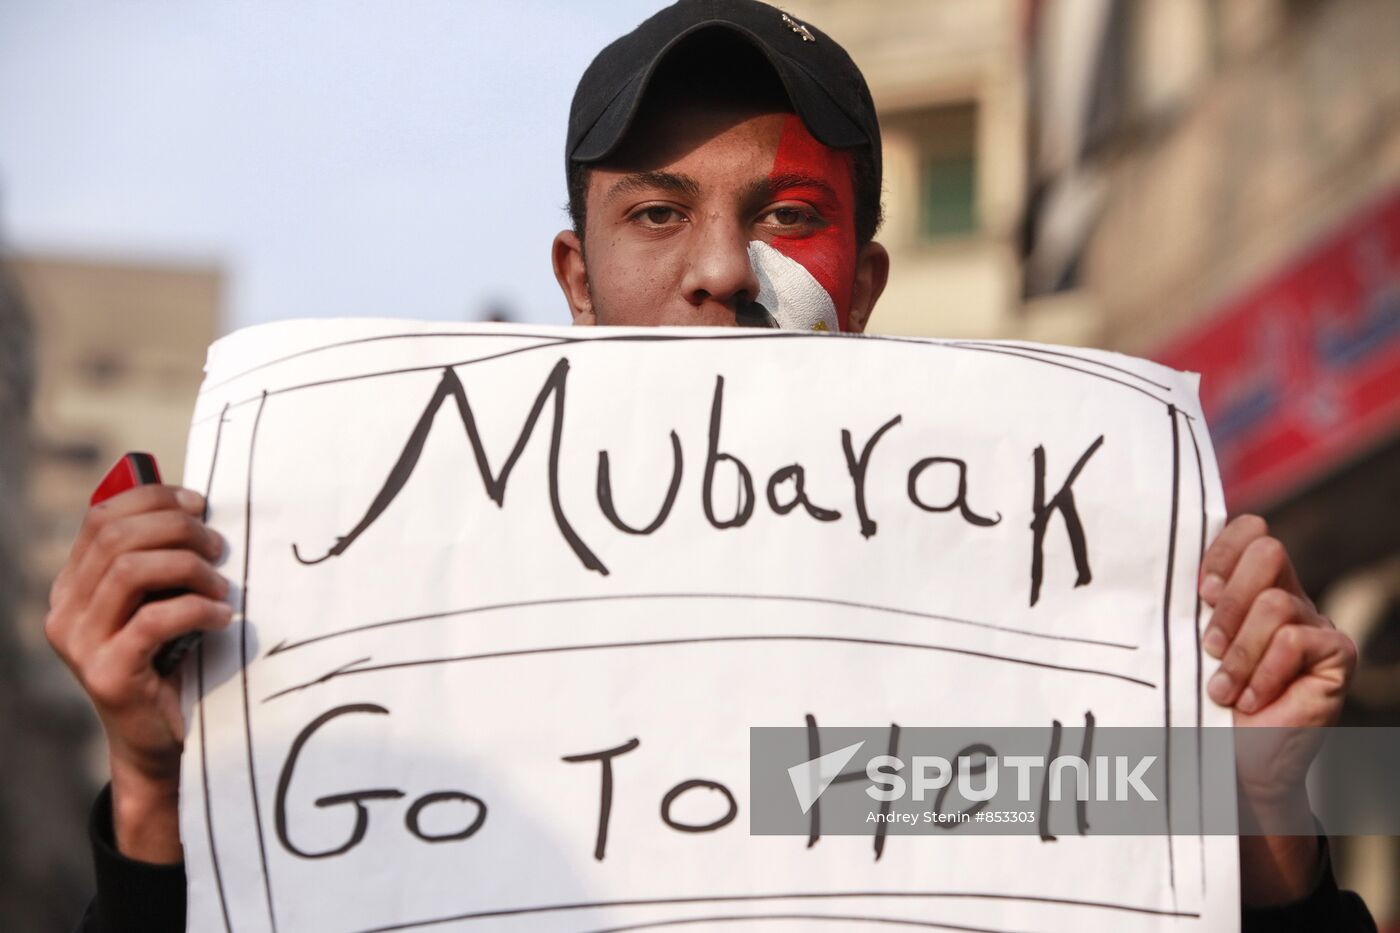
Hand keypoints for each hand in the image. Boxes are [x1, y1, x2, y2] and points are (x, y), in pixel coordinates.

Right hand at [45, 485, 230, 861]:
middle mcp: (65, 611)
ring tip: (221, 588)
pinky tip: (222, 618)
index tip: (200, 505)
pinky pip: (154, 620)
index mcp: (74, 585)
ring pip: (131, 571)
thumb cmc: (171, 661)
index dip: (154, 500)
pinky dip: (196, 609)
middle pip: (117, 538)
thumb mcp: (160, 602)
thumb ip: (161, 561)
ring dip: (189, 569)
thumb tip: (196, 507)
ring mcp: (80, 644)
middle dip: (178, 530)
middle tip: (218, 548)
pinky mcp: (107, 674)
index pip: (101, 518)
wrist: (159, 740)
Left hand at [1198, 514, 1357, 903]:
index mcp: (1250, 586)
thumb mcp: (1183, 647)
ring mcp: (1316, 625)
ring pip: (1275, 604)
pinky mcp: (1335, 656)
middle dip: (1230, 600)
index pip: (1249, 530)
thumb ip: (1182, 607)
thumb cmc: (1197, 705)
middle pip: (1268, 551)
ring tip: (1220, 688)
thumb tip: (1144, 566)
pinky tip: (1248, 702)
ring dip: (1239, 652)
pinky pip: (1297, 641)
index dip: (1222, 551)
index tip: (1199, 591)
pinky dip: (1264, 674)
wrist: (1229, 766)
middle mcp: (1288, 598)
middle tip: (1207, 645)